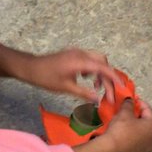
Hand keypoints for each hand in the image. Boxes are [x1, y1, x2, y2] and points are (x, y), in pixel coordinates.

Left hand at [0, 45, 121, 102]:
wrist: (30, 67)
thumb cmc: (45, 78)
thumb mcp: (66, 88)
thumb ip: (84, 93)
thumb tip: (98, 99)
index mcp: (80, 61)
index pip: (103, 68)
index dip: (114, 78)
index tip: (122, 87)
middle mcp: (80, 53)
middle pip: (103, 62)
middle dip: (108, 76)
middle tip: (109, 92)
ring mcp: (76, 52)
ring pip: (96, 60)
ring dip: (100, 72)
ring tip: (97, 87)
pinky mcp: (72, 54)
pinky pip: (88, 59)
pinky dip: (92, 69)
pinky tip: (87, 79)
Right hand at [73, 100, 151, 151]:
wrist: (109, 151)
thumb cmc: (120, 130)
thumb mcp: (124, 113)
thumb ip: (128, 105)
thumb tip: (130, 100)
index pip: (148, 111)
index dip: (140, 104)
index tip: (133, 100)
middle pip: (147, 126)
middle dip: (139, 120)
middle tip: (129, 114)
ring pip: (143, 141)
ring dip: (137, 135)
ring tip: (126, 130)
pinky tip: (129, 151)